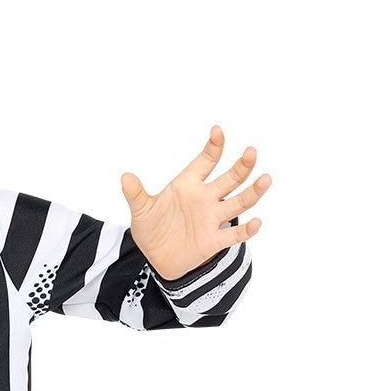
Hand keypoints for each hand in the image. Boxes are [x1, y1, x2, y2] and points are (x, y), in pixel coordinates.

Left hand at [120, 126, 270, 282]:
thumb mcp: (141, 211)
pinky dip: (245, 230)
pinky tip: (256, 223)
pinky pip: (233, 235)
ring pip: (239, 202)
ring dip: (253, 192)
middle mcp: (206, 198)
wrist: (157, 258)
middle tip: (250, 152)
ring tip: (266, 179)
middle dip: (242, 166)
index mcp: (189, 184)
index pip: (206, 161)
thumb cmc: (152, 228)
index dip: (213, 146)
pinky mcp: (213, 241)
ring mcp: (212, 218)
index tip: (217, 132)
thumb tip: (124, 177)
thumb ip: (136, 194)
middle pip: (230, 178)